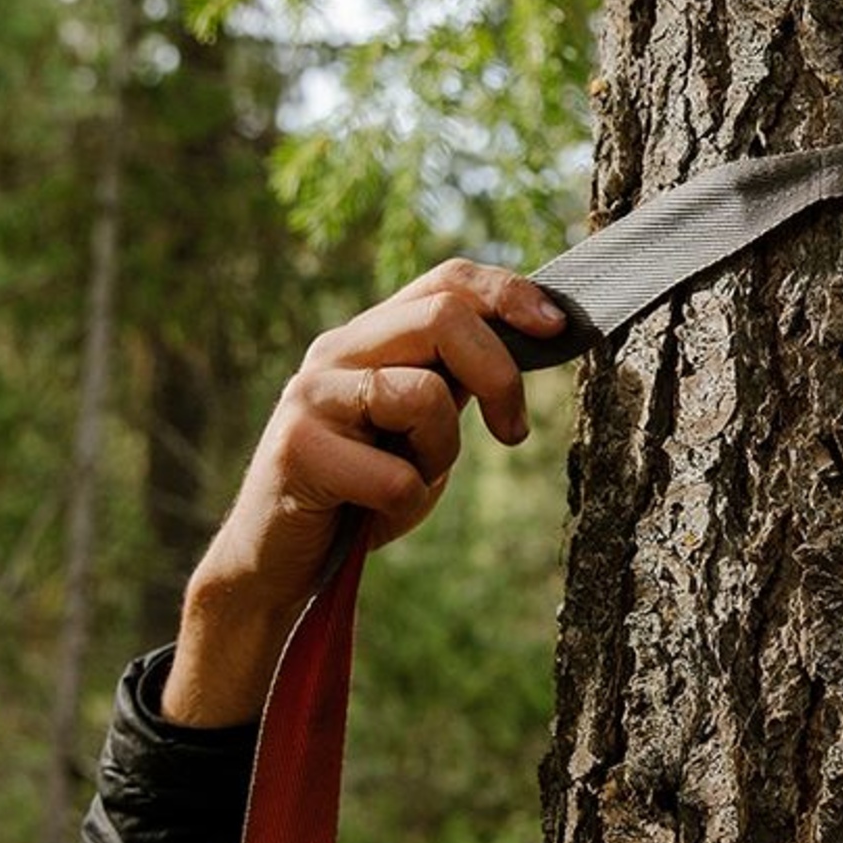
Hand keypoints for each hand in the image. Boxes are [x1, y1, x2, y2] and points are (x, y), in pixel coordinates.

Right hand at [162, 260, 566, 725]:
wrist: (283, 561)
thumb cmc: (365, 492)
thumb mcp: (424, 426)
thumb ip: (457, 379)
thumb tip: (536, 334)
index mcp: (372, 337)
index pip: (447, 281)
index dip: (509, 294)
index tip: (559, 328)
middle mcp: (337, 350)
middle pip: (443, 317)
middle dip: (499, 374)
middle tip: (512, 432)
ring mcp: (311, 395)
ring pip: (423, 394)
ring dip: (440, 452)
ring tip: (408, 480)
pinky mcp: (296, 448)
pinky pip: (394, 475)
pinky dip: (402, 505)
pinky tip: (370, 513)